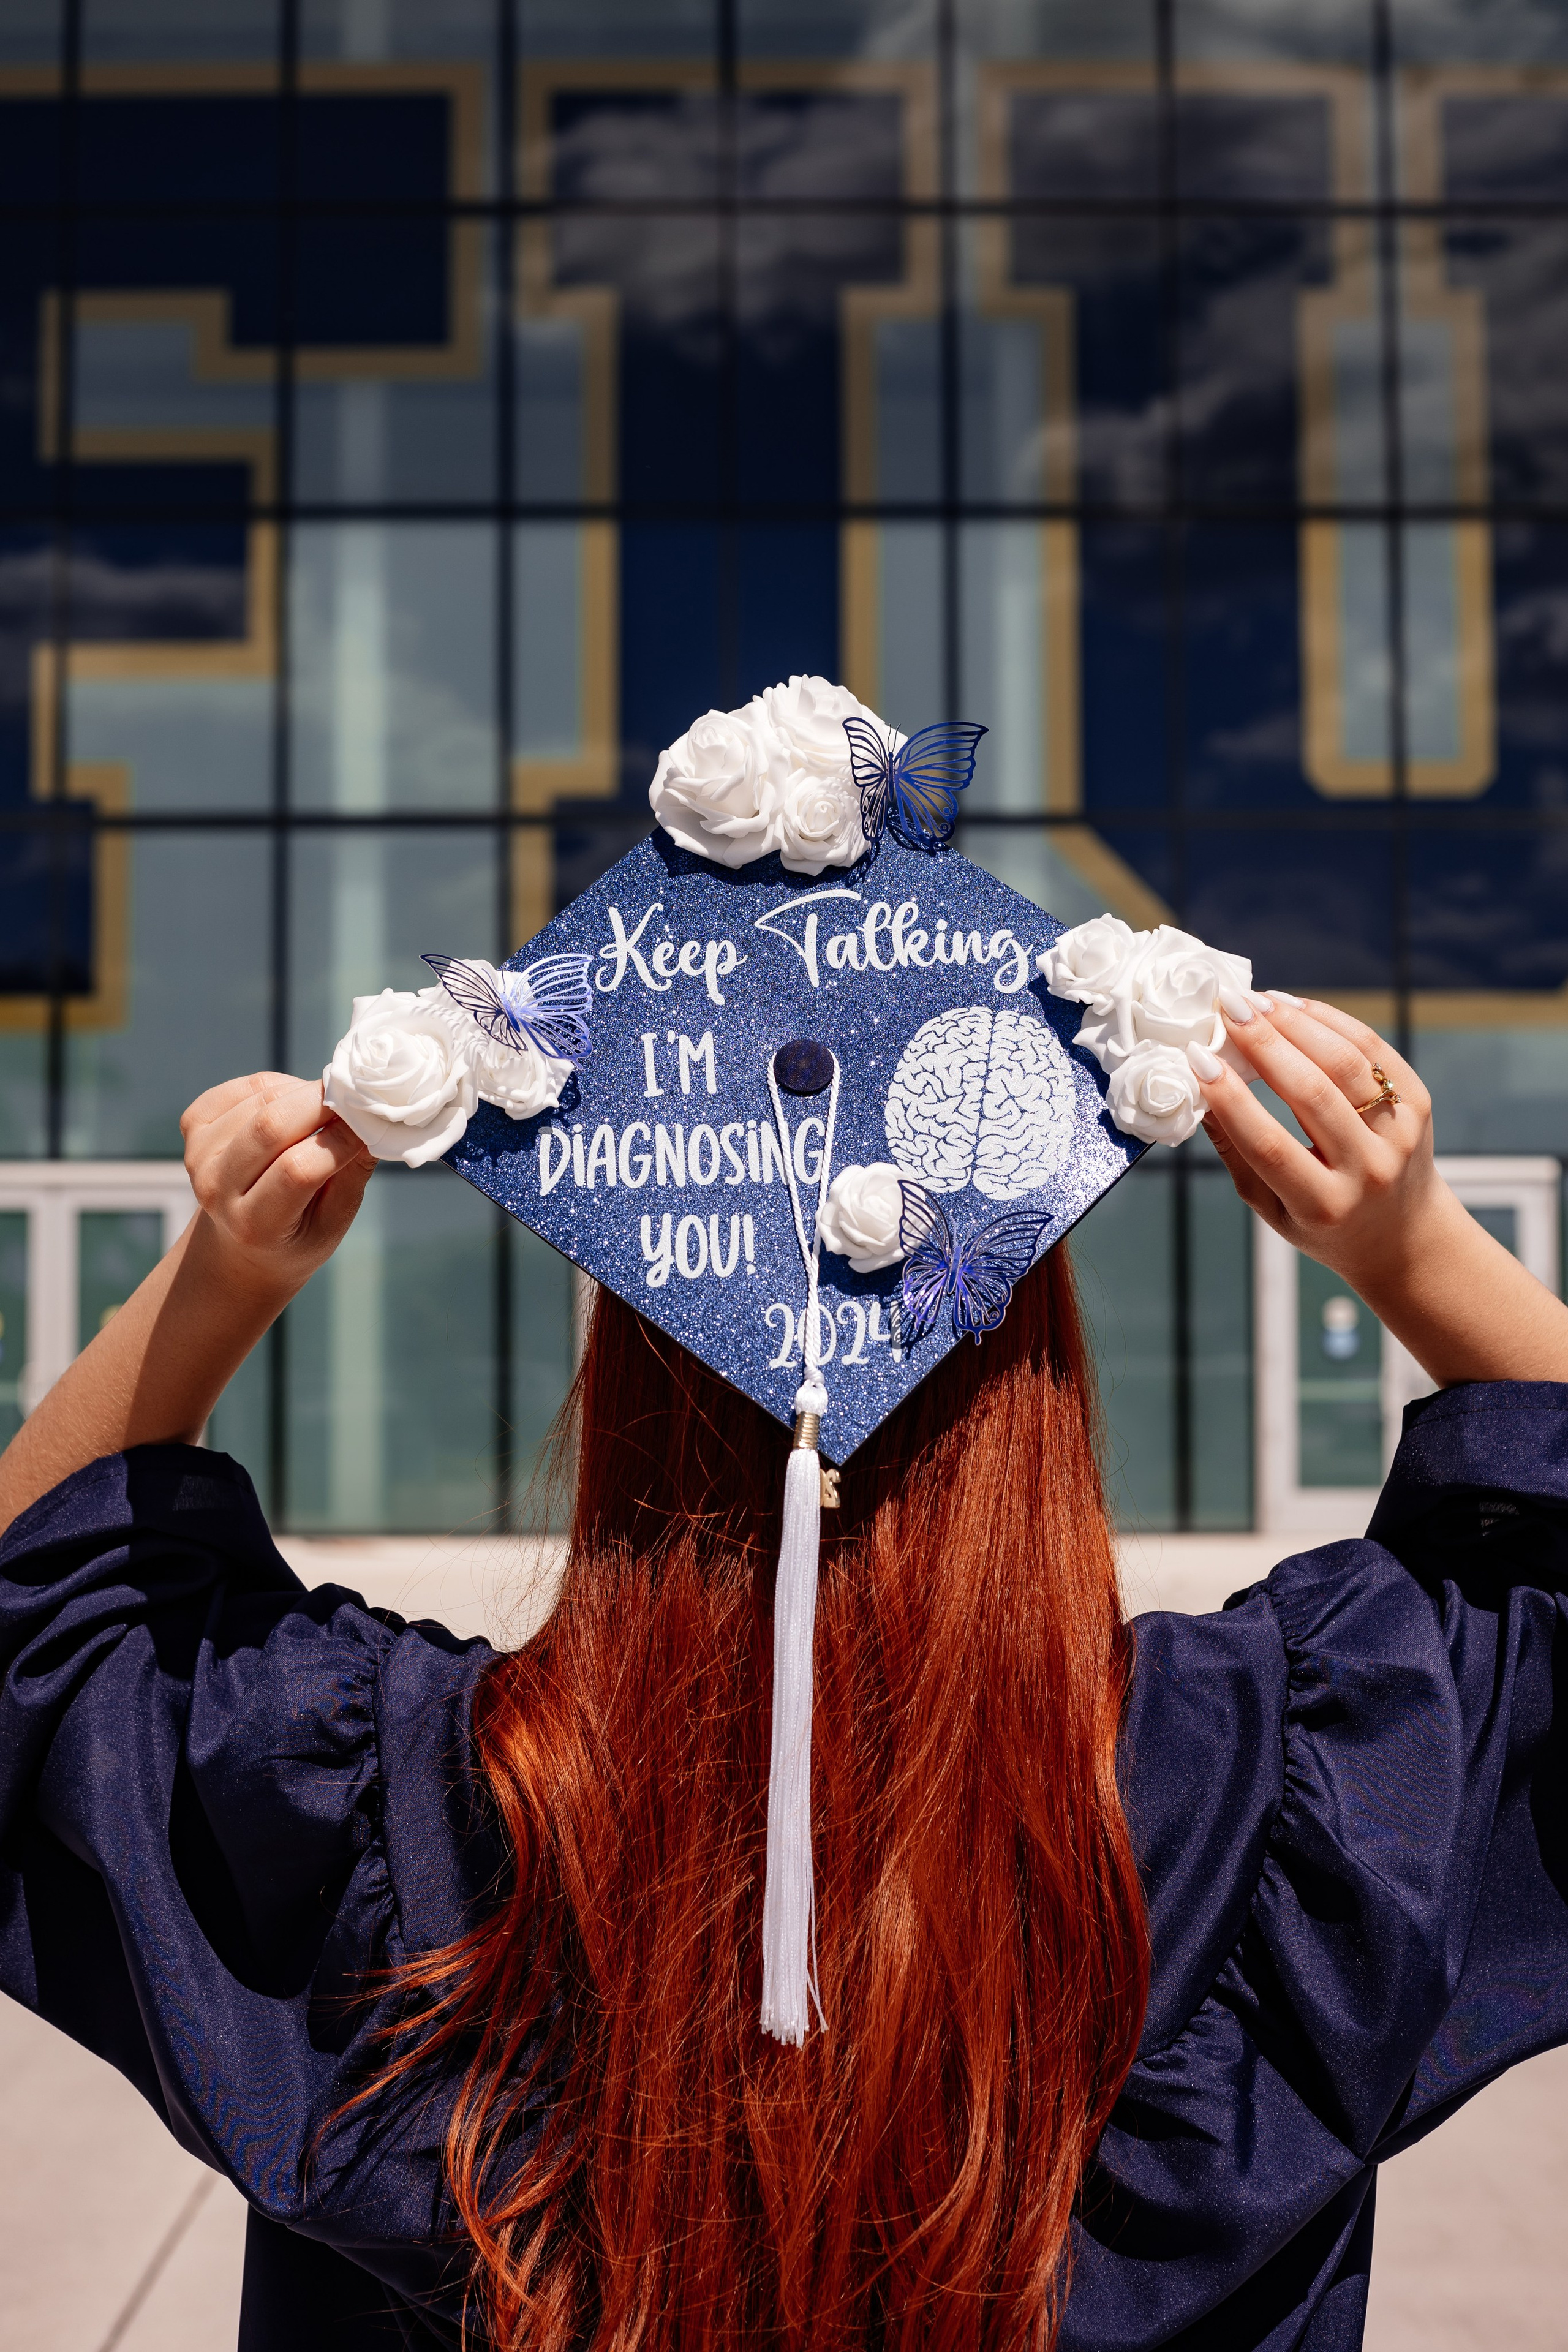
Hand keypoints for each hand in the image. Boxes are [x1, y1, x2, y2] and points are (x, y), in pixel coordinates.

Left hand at [182, 1072, 375, 1306]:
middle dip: (321, 1101)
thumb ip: (352, 1174)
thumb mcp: (333, 1222)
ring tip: (327, 1107)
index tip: (370, 1122)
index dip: (339, 1138)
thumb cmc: (298, 1234)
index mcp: (253, 1225)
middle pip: (271, 1126)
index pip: (296, 1170)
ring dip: (304, 1092)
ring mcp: (198, 1154)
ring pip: (261, 1098)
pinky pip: (245, 1086)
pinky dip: (279, 1084)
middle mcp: (215, 1189)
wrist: (237, 1244)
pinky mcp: (193, 1124)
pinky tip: (293, 1103)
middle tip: (355, 1096)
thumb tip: (377, 1121)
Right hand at [1194, 997, 1436, 1297]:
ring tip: (1257, 1001)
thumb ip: (1237, 1154)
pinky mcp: (1418, 1105)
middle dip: (1264, 1044)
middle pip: (1311, 1094)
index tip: (1199, 1058)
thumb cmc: (1322, 1222)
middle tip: (1227, 1009)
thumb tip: (1199, 1093)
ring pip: (1346, 1063)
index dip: (1231, 1098)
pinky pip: (1374, 1049)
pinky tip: (1294, 1006)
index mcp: (1323, 1205)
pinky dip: (1331, 1021)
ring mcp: (1400, 1135)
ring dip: (1296, 1023)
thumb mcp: (1270, 1208)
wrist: (1403, 1235)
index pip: (1269, 1144)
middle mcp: (1367, 1170)